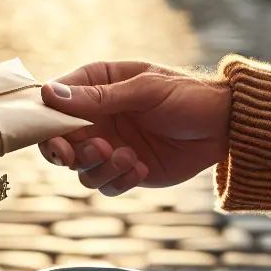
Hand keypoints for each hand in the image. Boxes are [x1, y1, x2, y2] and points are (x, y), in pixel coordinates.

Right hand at [36, 61, 230, 193]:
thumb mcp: (145, 90)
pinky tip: (143, 167)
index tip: (56, 132)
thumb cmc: (187, 96)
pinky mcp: (124, 171)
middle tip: (88, 152)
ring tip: (129, 157)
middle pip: (58, 141)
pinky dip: (120, 180)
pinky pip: (105, 185)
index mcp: (95, 84)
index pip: (54, 102)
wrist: (224, 128)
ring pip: (81, 169)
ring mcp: (109, 145)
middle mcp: (96, 117)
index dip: (46, 119)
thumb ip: (99, 97)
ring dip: (99, 167)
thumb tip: (50, 95)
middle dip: (67, 152)